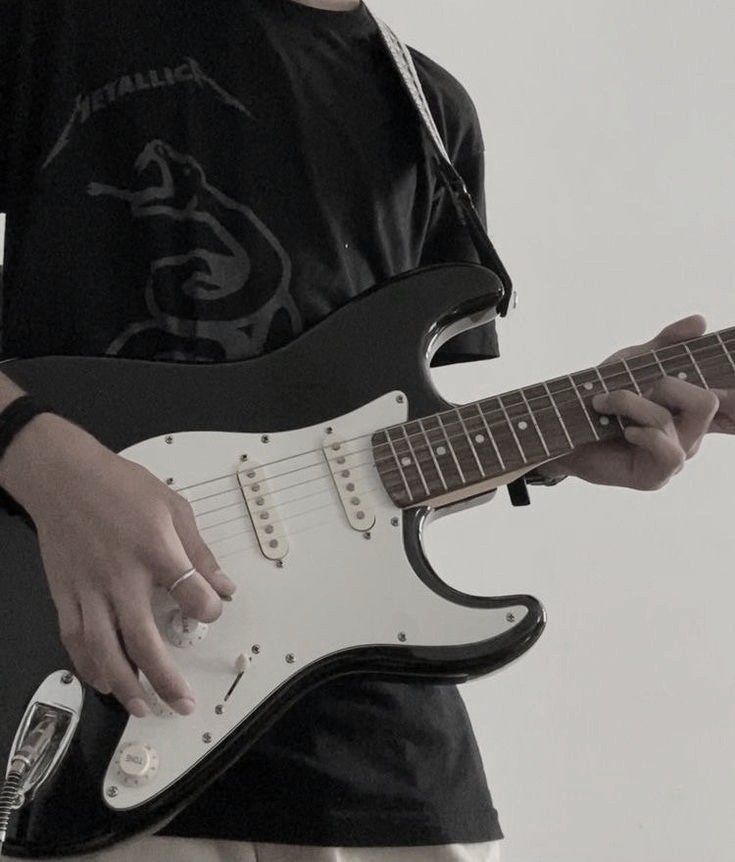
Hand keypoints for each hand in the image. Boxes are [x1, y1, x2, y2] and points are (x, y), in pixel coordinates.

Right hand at [15, 415, 236, 717]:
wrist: (63, 477)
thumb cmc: (121, 486)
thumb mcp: (173, 507)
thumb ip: (199, 551)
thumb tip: (224, 586)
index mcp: (154, 550)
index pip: (190, 593)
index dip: (208, 608)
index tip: (214, 610)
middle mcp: (120, 576)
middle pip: (142, 639)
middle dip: (165, 678)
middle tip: (182, 703)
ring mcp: (88, 589)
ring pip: (104, 649)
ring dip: (125, 684)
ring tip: (143, 707)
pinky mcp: (65, 594)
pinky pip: (75, 638)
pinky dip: (88, 665)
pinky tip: (103, 681)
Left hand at [537, 314, 721, 489]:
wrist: (561, 430)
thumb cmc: (600, 397)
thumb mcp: (632, 361)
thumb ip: (666, 343)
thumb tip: (700, 321)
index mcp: (691, 407)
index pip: (733, 405)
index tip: (716, 388)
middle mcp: (691, 433)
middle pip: (708, 401)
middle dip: (666, 384)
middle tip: (637, 387)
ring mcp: (674, 456)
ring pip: (669, 419)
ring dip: (630, 403)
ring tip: (604, 403)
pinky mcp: (656, 476)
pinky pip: (667, 451)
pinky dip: (641, 432)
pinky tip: (622, 430)